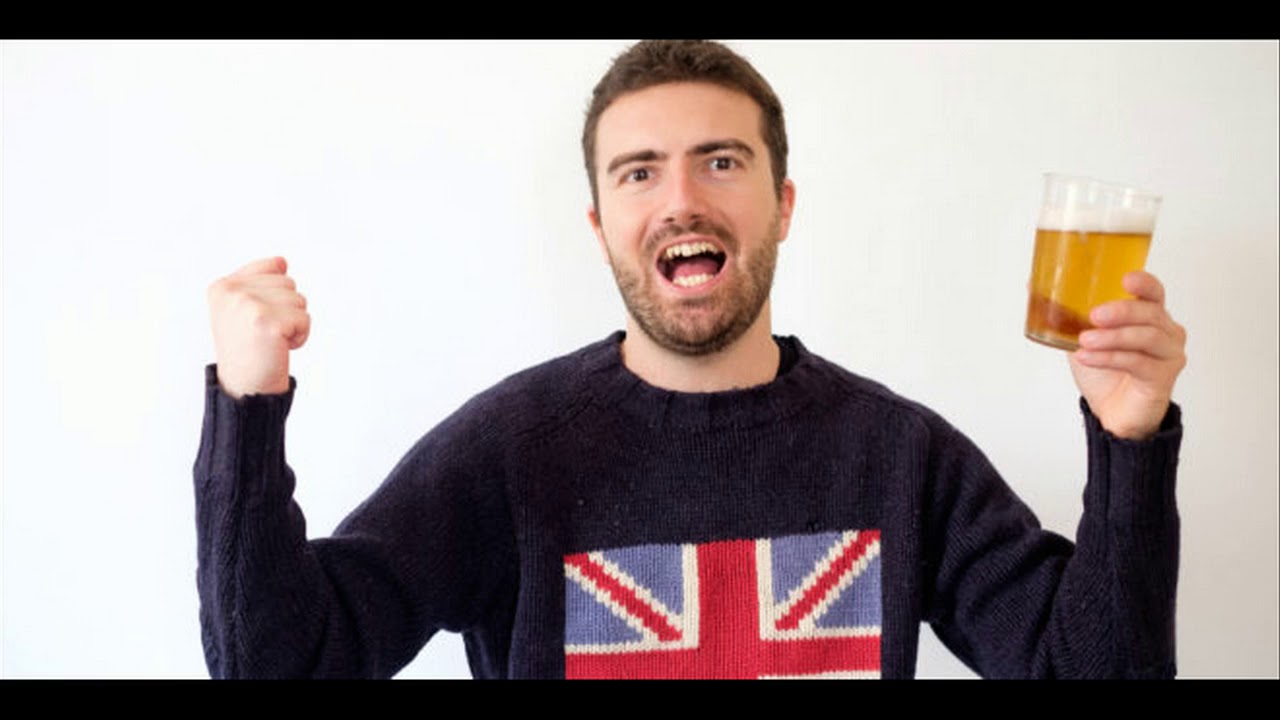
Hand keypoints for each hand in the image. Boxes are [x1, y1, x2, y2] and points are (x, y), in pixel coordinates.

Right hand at [207, 256, 309, 398]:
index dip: (275, 297)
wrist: (245, 389)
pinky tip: (280, 348)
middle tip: (264, 335)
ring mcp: (248, 305)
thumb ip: (259, 282)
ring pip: (299, 300)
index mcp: (222, 286)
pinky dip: (300, 336)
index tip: (256, 320)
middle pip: (288, 283)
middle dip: (286, 310)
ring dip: (293, 324)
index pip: (273, 268)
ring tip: (271, 342)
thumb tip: (283, 261)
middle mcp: (231, 292)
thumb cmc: (249, 351)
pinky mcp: (267, 322)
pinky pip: (304, 318)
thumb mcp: (243, 310)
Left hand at [1069, 271, 1186, 439]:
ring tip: (1085, 340)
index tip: (1125, 279)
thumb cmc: (1102, 371)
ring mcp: (1168, 354)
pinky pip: (1138, 362)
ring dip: (1112, 337)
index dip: (1144, 283)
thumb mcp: (1080, 336)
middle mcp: (1165, 331)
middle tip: (1094, 315)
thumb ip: (1065, 312)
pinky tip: (1087, 357)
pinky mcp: (1163, 377)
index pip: (1154, 292)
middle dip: (1122, 311)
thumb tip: (1032, 284)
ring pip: (1147, 337)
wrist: (1111, 411)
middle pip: (1151, 312)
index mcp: (1148, 315)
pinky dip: (1109, 358)